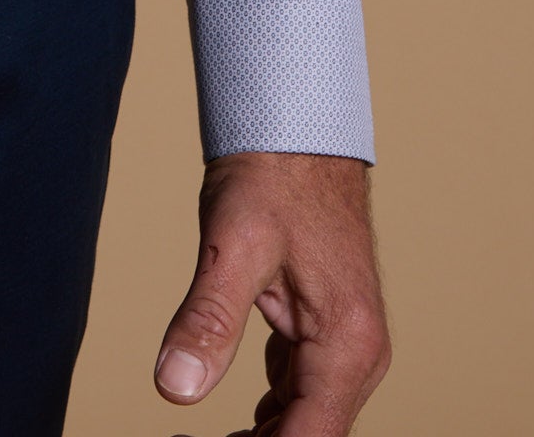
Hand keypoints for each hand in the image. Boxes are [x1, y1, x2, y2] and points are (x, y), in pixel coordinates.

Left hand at [154, 152, 389, 433]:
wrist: (296, 128)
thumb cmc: (272, 176)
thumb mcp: (232, 243)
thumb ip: (208, 319)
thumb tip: (174, 388)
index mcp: (347, 343)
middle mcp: (359, 353)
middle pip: (311, 434)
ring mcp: (346, 344)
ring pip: (307, 418)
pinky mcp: (326, 331)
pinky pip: (301, 390)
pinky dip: (272, 412)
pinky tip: (242, 421)